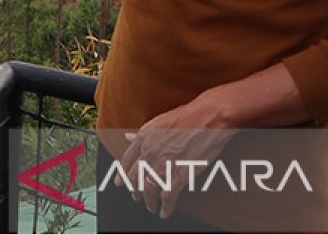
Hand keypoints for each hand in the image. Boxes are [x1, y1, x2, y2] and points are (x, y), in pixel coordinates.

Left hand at [115, 95, 236, 219]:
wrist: (208, 118)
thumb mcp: (158, 122)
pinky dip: (166, 207)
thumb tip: (128, 137)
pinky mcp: (182, 174)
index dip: (122, 175)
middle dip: (135, 191)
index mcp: (143, 138)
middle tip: (137, 197)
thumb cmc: (186, 117)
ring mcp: (165, 164)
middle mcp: (150, 152)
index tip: (120, 183)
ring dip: (149, 202)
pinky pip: (169, 196)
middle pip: (136, 179)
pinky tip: (165, 212)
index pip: (126, 162)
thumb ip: (142, 134)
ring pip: (149, 190)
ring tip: (151, 207)